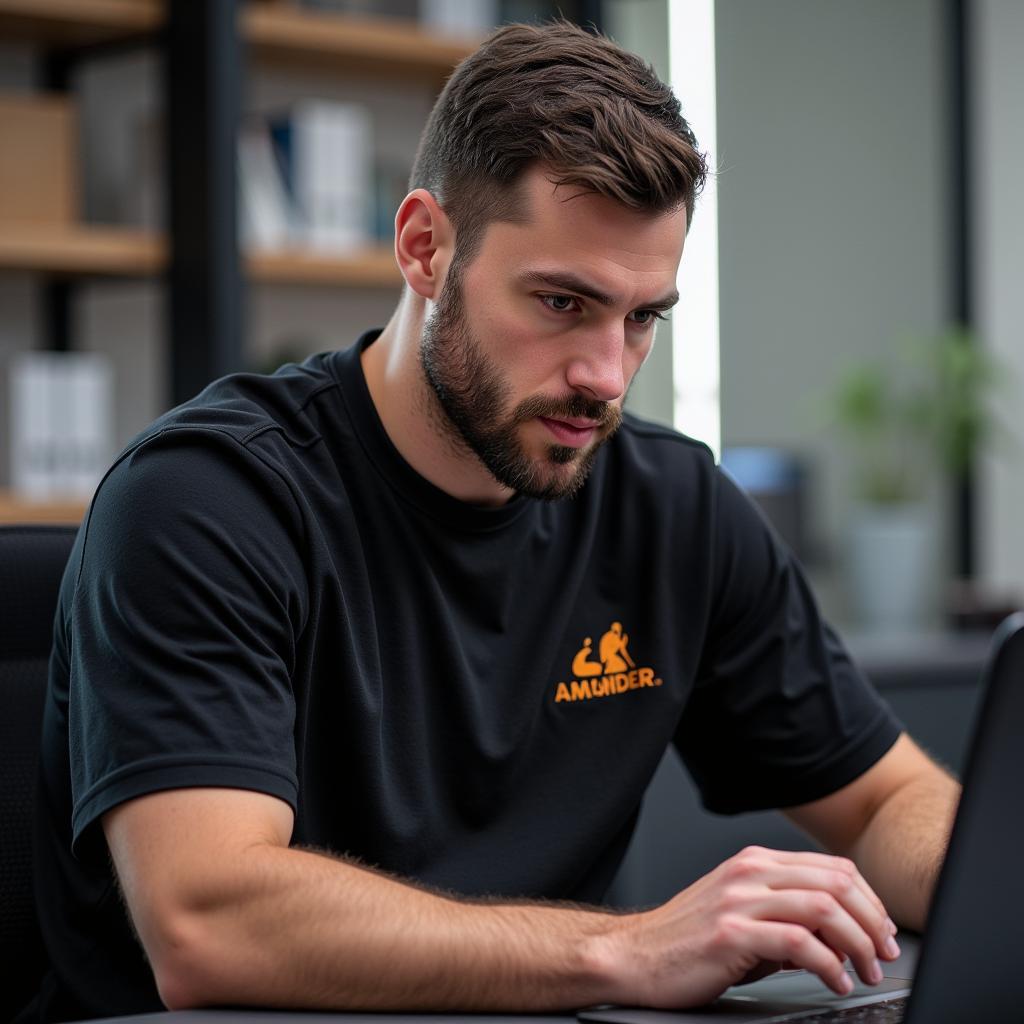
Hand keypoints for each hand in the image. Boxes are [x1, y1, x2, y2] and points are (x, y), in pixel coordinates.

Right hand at [598, 846, 900, 1008]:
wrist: (635, 956)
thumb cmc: (687, 941)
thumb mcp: (744, 918)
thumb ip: (788, 919)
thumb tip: (836, 937)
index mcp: (754, 864)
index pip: (832, 868)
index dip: (869, 900)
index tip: (882, 930)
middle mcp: (749, 874)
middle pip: (835, 883)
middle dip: (873, 922)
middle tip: (884, 953)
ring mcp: (739, 901)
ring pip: (823, 908)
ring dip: (857, 944)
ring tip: (864, 970)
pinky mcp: (731, 934)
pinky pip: (797, 943)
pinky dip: (828, 965)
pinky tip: (833, 981)